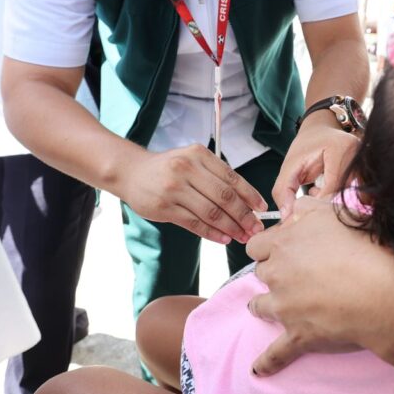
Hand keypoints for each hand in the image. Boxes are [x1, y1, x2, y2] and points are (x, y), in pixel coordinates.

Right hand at [121, 144, 265, 243]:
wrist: (132, 172)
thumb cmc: (168, 168)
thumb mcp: (192, 160)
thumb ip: (216, 176)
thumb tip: (246, 202)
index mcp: (199, 155)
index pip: (231, 177)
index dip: (250, 195)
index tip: (262, 208)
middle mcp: (187, 169)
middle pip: (224, 197)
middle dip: (244, 215)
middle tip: (256, 228)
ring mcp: (174, 189)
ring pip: (211, 212)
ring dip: (231, 227)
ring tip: (243, 236)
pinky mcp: (164, 207)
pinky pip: (194, 223)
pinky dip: (212, 233)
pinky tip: (224, 239)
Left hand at [246, 196, 393, 376]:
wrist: (382, 290)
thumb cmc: (364, 247)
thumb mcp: (333, 213)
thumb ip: (308, 208)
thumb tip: (294, 208)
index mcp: (283, 244)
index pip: (258, 245)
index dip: (270, 247)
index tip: (283, 249)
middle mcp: (277, 274)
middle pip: (260, 274)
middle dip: (272, 274)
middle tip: (292, 275)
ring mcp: (284, 307)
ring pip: (260, 307)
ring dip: (265, 306)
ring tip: (274, 308)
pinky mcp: (297, 336)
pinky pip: (275, 353)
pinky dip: (267, 362)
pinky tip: (258, 370)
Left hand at [272, 115, 361, 215]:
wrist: (322, 129)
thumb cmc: (307, 145)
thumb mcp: (290, 164)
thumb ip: (284, 189)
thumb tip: (286, 216)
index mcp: (340, 148)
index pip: (333, 186)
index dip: (316, 202)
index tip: (302, 207)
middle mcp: (359, 154)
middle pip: (344, 193)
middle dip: (323, 201)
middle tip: (309, 195)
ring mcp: (366, 162)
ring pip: (350, 195)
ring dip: (331, 198)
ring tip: (316, 188)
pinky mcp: (367, 171)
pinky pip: (356, 193)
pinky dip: (339, 195)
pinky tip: (326, 187)